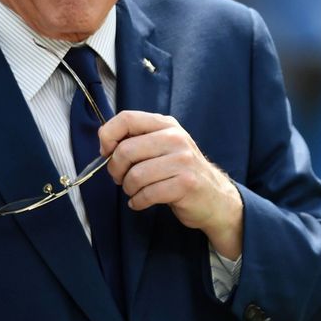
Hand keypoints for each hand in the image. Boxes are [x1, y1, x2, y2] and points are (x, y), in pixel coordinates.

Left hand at [98, 110, 243, 258]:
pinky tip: (140, 201)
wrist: (215, 197)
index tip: (106, 151)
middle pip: (125, 150)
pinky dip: (137, 201)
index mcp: (166, 124)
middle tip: (120, 178)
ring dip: (128, 188)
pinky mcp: (186, 184)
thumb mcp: (163, 146)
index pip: (126, 118)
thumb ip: (137, 139)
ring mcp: (183, 161)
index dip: (108, 135)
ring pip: (135, 175)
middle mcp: (175, 138)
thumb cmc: (181, 171)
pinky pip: (147, 194)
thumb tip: (104, 142)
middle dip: (115, 169)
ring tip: (134, 191)